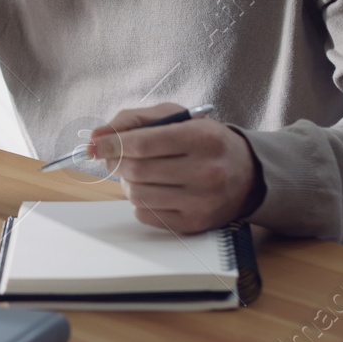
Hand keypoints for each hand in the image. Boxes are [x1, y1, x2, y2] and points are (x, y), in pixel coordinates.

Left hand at [87, 102, 263, 234]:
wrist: (246, 174)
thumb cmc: (204, 141)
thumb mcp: (176, 117)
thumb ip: (133, 120)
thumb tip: (96, 137)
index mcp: (203, 138)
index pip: (143, 144)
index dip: (112, 144)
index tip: (97, 144)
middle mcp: (206, 172)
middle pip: (136, 170)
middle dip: (116, 161)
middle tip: (115, 156)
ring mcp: (202, 202)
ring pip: (137, 194)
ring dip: (127, 181)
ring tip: (140, 172)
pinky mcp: (194, 224)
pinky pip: (145, 215)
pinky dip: (140, 201)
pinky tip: (155, 189)